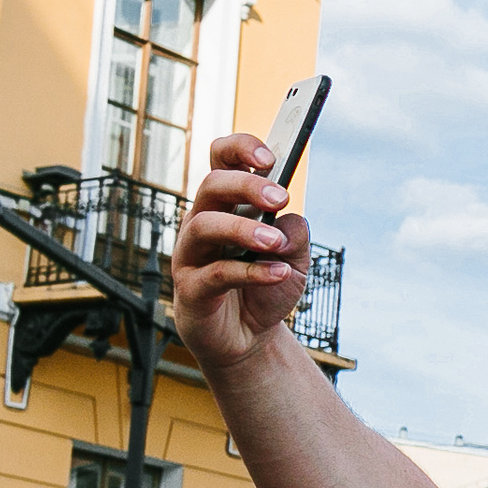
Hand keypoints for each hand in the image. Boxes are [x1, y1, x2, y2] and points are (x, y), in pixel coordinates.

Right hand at [169, 133, 310, 373]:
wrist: (248, 338)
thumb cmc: (265, 288)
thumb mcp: (295, 260)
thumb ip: (296, 236)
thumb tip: (290, 218)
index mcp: (225, 207)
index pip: (220, 162)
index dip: (239, 149)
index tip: (270, 156)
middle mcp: (202, 223)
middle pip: (211, 185)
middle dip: (246, 185)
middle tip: (282, 197)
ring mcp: (191, 255)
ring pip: (204, 225)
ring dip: (244, 229)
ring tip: (275, 243)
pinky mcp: (192, 289)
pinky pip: (216, 274)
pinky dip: (251, 272)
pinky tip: (279, 273)